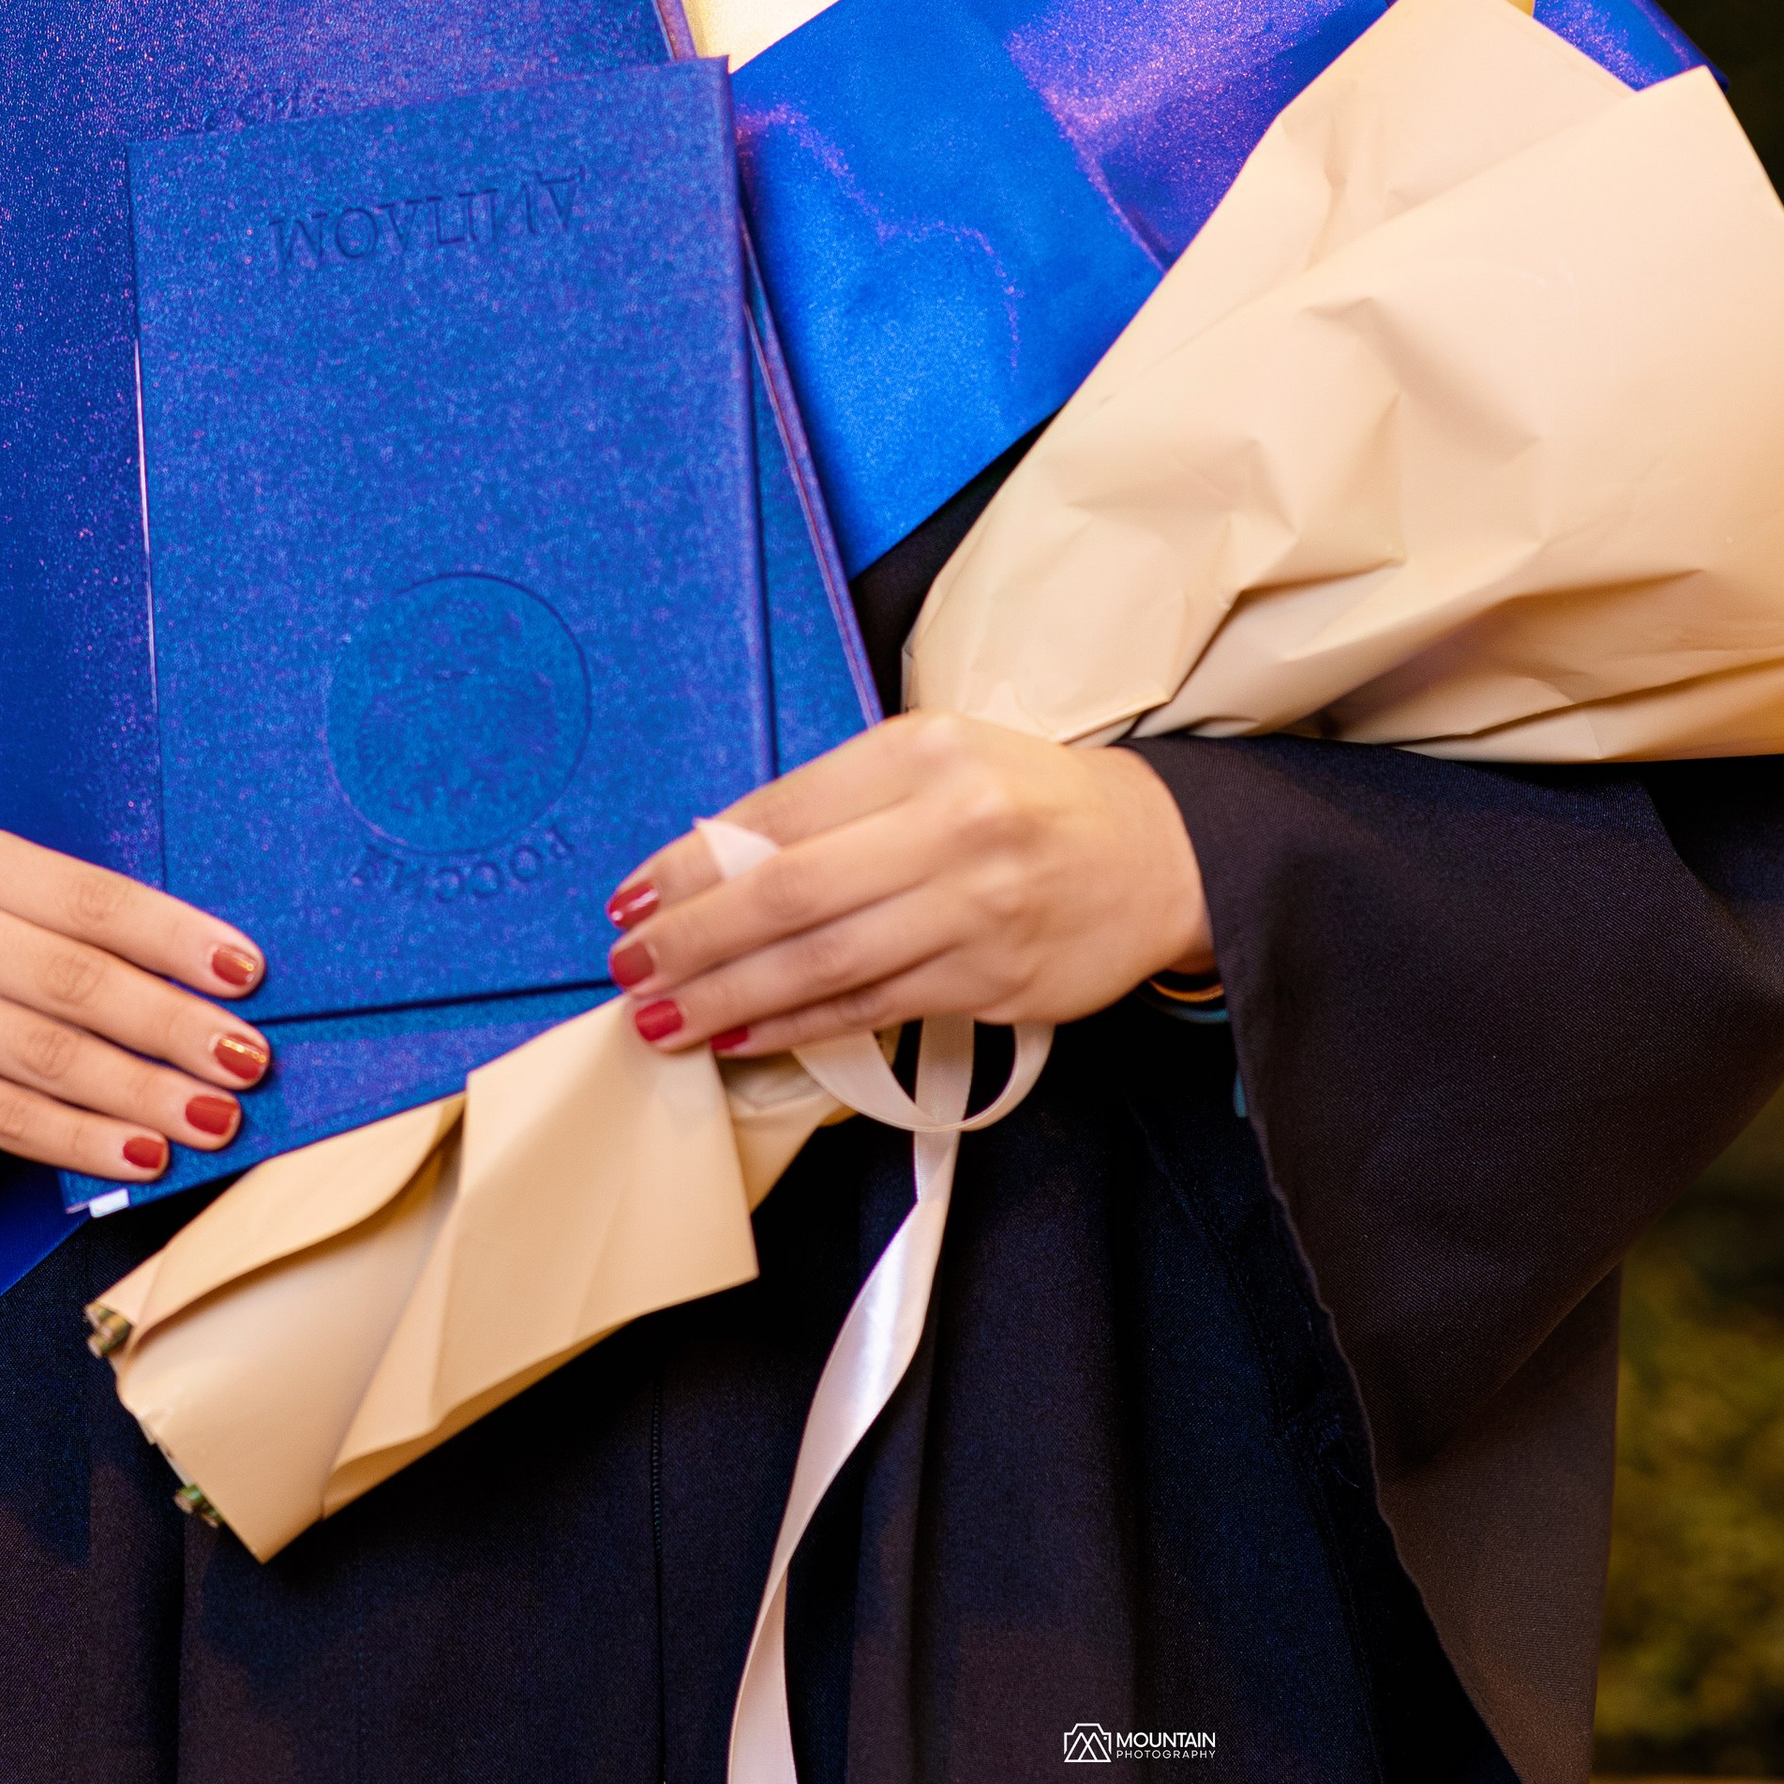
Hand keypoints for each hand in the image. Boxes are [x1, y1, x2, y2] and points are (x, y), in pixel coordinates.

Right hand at [0, 823, 272, 1184]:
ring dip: (144, 1092)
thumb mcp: (19, 921)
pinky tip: (143, 1155)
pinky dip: (88, 1141)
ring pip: (48, 1056)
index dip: (174, 938)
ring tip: (212, 1117)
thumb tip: (225, 977)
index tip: (246, 974)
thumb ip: (96, 934)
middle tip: (247, 1062)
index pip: (90, 899)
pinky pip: (11, 1118)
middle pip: (74, 980)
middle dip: (173, 1025)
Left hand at [603, 713, 1213, 1057]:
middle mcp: (951, 824)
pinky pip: (873, 1009)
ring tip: (662, 1017)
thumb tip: (713, 864)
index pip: (779, 814)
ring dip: (729, 996)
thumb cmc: (1021, 800)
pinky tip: (742, 1032)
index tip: (633, 899)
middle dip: (693, 939)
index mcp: (923, 751)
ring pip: (825, 964)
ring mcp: (977, 909)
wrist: (1154, 854)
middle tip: (630, 968)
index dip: (692, 864)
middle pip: (789, 893)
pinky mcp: (996, 981)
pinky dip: (797, 1025)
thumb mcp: (932, 761)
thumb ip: (834, 804)